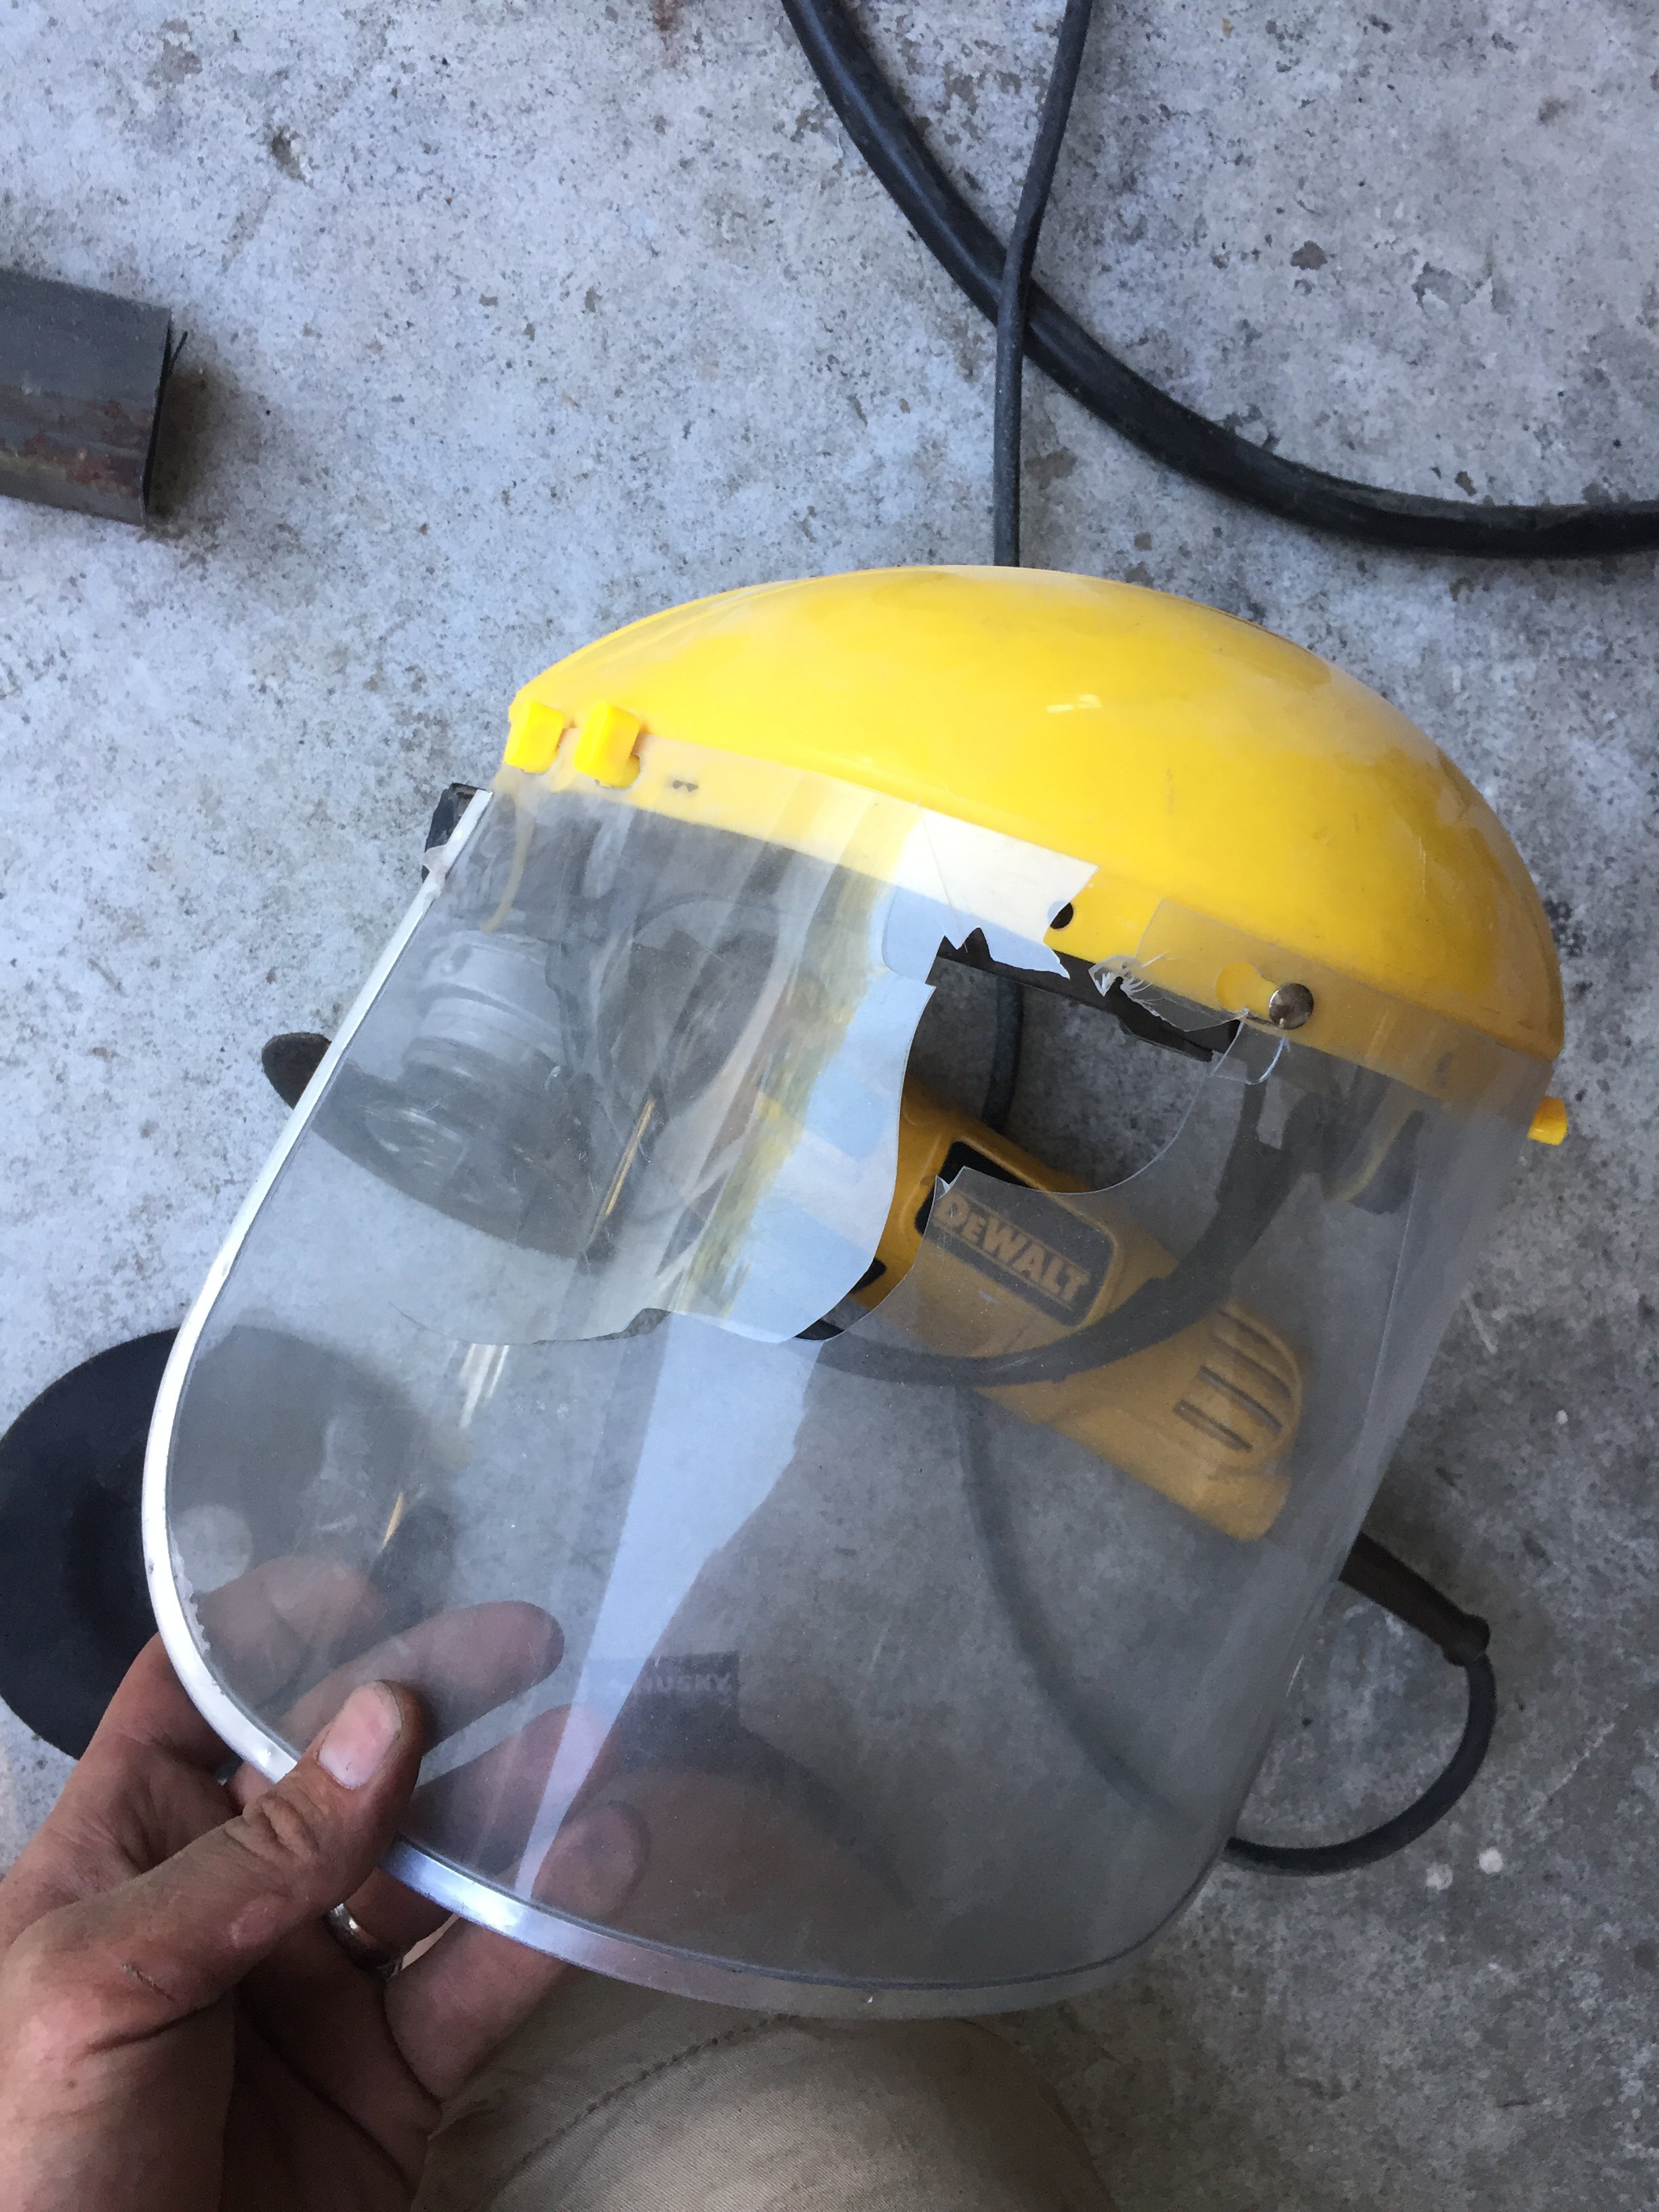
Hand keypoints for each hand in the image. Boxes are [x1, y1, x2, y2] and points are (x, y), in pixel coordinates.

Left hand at [0, 1629, 643, 2211]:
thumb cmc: (31, 2172)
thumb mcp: (99, 1990)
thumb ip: (249, 1858)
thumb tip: (387, 1717)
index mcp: (122, 1860)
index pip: (192, 1702)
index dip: (270, 1631)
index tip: (375, 1582)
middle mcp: (227, 1907)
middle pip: (339, 1766)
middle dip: (430, 1696)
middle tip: (530, 1638)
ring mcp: (315, 1994)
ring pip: (429, 1866)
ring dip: (513, 1800)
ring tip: (594, 1739)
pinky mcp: (390, 2081)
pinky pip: (478, 1984)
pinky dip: (548, 1924)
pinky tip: (607, 1863)